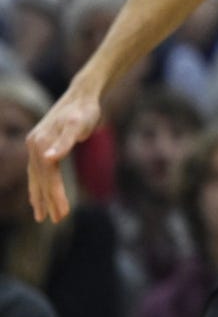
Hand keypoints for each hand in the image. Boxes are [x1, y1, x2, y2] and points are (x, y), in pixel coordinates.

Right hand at [26, 91, 101, 222]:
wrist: (82, 95)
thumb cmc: (84, 111)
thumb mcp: (78, 125)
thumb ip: (64, 142)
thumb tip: (48, 158)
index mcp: (41, 144)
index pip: (48, 177)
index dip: (54, 195)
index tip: (62, 214)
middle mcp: (34, 145)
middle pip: (41, 179)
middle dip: (48, 201)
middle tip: (57, 221)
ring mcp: (36, 145)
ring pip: (36, 177)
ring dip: (39, 197)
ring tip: (41, 216)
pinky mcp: (42, 144)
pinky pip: (37, 170)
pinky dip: (37, 184)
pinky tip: (36, 195)